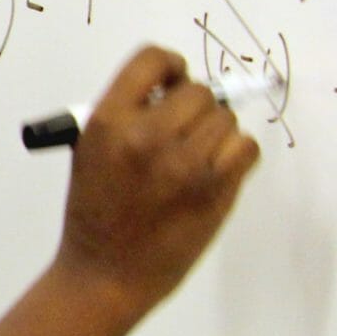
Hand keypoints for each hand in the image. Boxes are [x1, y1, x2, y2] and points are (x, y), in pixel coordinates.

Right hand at [50, 46, 263, 319]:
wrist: (105, 274)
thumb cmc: (95, 212)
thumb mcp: (91, 151)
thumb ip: (127, 117)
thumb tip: (174, 93)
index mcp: (109, 122)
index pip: (152, 60)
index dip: (170, 67)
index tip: (173, 83)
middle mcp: (147, 137)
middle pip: (198, 91)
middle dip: (195, 108)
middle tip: (185, 131)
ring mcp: (184, 165)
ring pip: (226, 119)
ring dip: (216, 132)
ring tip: (197, 156)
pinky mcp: (214, 190)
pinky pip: (245, 147)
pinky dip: (237, 155)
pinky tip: (216, 169)